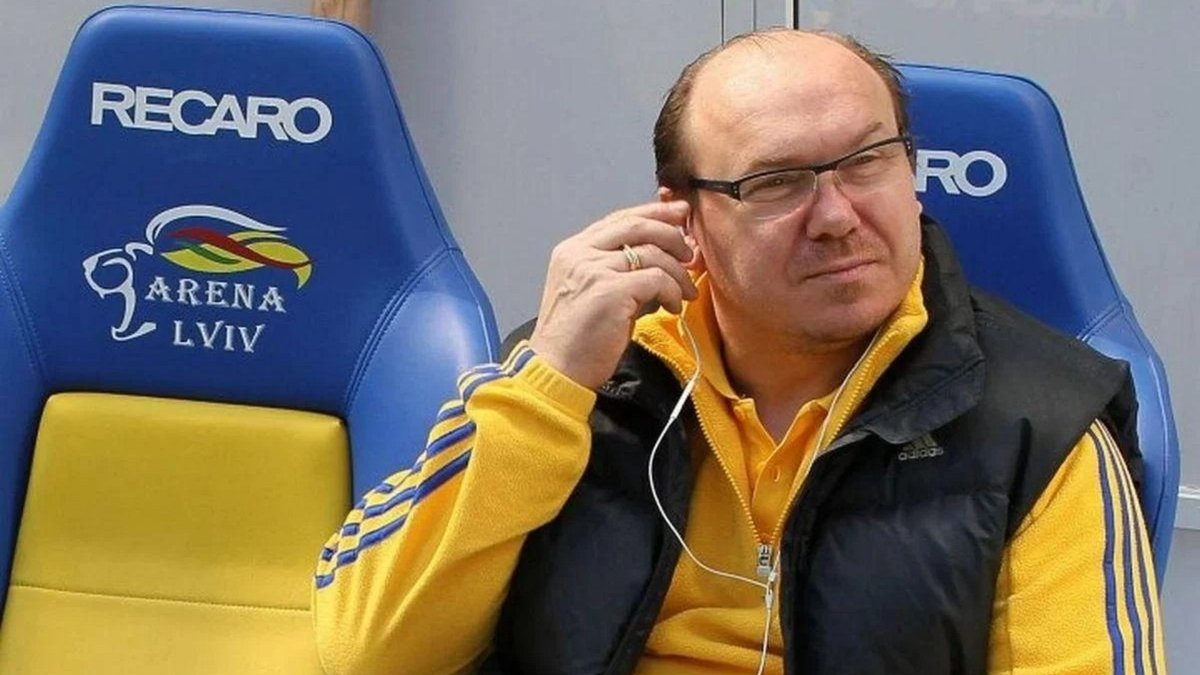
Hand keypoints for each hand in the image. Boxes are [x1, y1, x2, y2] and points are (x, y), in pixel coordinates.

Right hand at [529, 200, 697, 389]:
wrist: (557, 370)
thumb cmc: (579, 339)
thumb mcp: (597, 294)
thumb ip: (622, 272)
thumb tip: (667, 260)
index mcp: (573, 250)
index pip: (618, 218)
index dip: (653, 213)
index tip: (679, 214)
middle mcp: (580, 253)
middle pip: (636, 225)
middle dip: (671, 233)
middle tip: (690, 253)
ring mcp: (594, 269)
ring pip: (652, 253)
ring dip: (678, 272)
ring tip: (685, 293)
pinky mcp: (610, 291)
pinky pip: (657, 279)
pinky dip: (673, 291)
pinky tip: (674, 306)